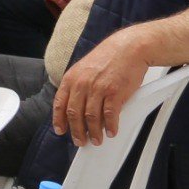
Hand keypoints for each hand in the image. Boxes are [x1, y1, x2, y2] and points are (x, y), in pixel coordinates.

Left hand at [54, 31, 150, 146]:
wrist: (129, 48)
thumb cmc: (109, 58)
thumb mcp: (84, 68)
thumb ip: (77, 84)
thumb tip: (75, 104)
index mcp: (71, 78)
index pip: (60, 103)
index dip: (59, 120)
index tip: (60, 130)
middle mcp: (82, 84)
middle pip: (74, 114)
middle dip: (76, 131)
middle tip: (80, 141)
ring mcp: (98, 89)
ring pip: (91, 117)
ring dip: (94, 132)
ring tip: (96, 140)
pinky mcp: (115, 93)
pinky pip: (110, 115)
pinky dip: (110, 126)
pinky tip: (111, 132)